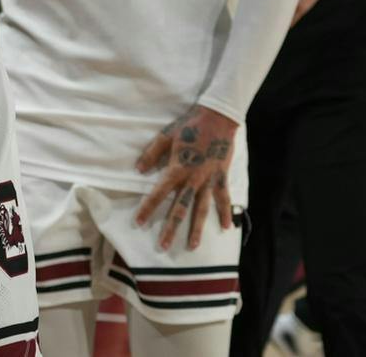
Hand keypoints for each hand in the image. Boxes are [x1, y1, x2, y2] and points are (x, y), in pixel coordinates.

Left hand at [132, 105, 238, 251]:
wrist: (217, 117)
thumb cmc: (189, 125)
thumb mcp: (166, 135)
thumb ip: (152, 154)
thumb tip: (138, 170)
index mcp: (177, 169)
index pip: (158, 193)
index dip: (148, 208)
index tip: (139, 222)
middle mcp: (192, 179)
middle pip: (180, 208)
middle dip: (171, 228)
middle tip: (163, 247)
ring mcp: (209, 180)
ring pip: (201, 209)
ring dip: (197, 229)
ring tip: (193, 246)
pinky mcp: (222, 177)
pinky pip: (224, 199)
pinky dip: (225, 213)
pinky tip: (226, 227)